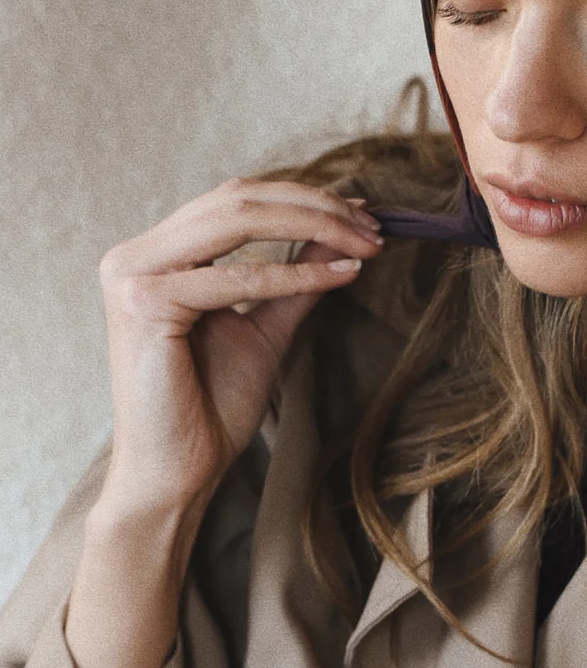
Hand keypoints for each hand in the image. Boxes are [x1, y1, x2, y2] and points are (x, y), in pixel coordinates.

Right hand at [97, 177, 383, 516]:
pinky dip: (293, 274)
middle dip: (315, 205)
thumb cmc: (212, 405)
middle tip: (373, 225)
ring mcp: (132, 274)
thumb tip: (338, 234)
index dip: (304, 198)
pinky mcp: (144, 304)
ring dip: (313, 226)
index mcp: (158, 253)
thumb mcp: (266, 326)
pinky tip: (341, 277)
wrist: (179, 470)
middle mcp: (136, 254)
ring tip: (364, 244)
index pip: (236, 200)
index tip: (365, 212)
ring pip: (236, 219)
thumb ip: (295, 277)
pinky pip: (235, 278)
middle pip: (238, 198)